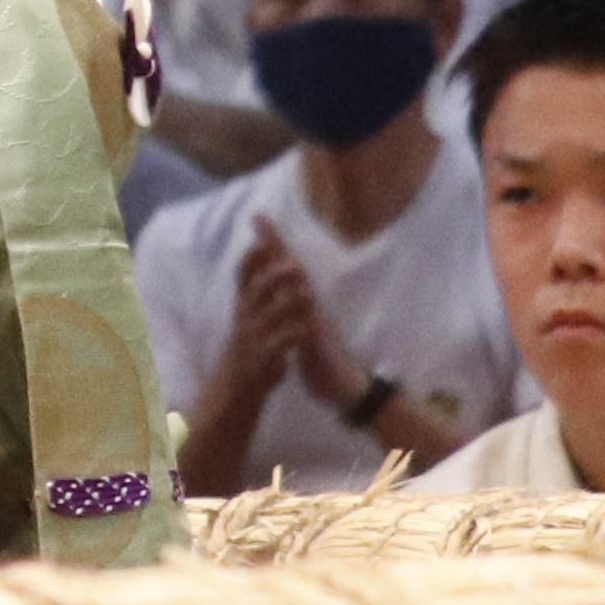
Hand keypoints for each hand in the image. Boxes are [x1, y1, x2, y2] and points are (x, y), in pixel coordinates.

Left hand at [234, 226, 354, 414]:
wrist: (347, 389)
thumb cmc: (323, 362)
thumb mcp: (301, 333)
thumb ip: (292, 314)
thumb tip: (283, 298)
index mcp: (301, 307)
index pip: (281, 273)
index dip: (269, 249)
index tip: (257, 220)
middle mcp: (309, 308)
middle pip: (291, 272)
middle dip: (276, 245)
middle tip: (260, 216)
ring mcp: (316, 322)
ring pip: (301, 289)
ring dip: (288, 267)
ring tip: (273, 241)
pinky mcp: (319, 343)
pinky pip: (311, 324)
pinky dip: (304, 309)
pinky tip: (299, 291)